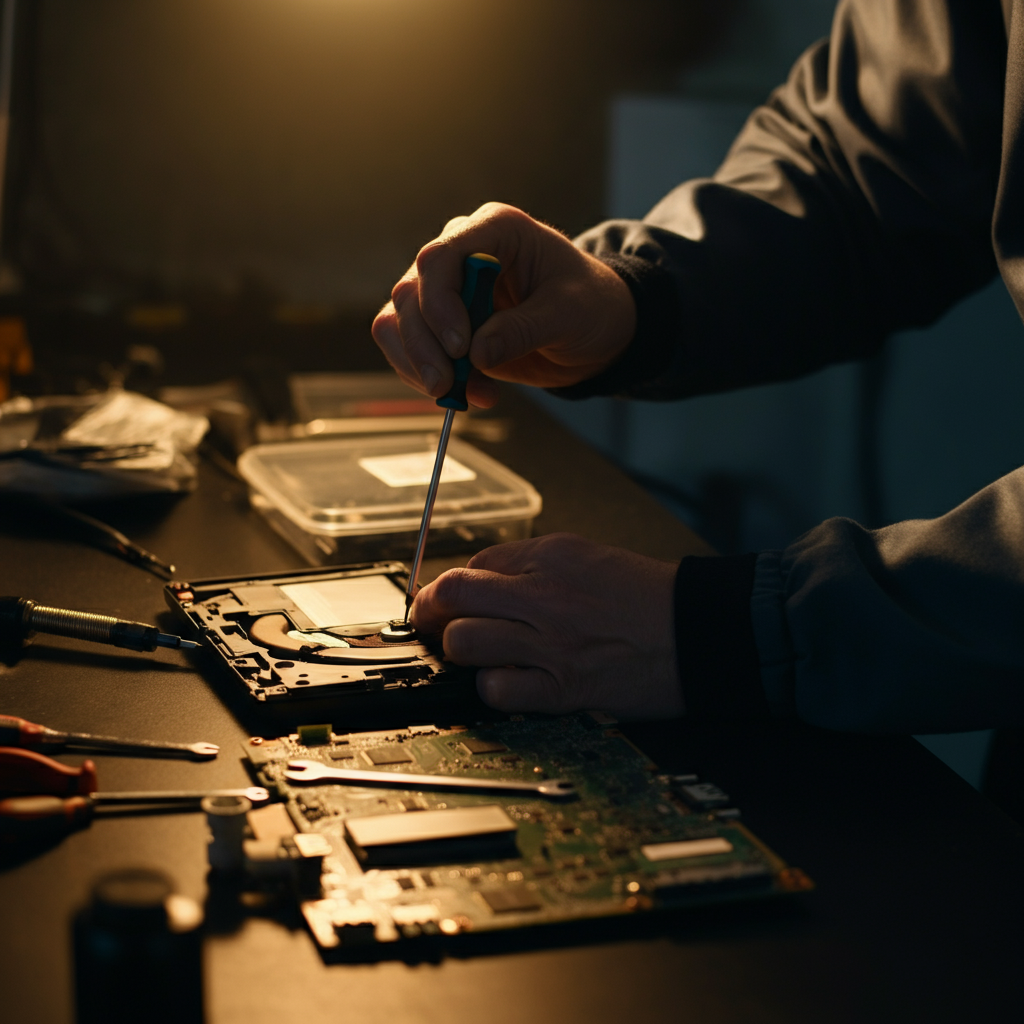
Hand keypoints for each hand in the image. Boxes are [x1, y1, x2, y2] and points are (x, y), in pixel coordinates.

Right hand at [371, 203, 635, 408]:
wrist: (595, 330)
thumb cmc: (590, 305)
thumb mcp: (569, 315)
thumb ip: (524, 330)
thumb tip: (476, 354)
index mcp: (495, 230)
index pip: (440, 257)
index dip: (439, 304)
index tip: (460, 349)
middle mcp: (460, 252)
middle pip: (410, 293)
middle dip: (424, 345)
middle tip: (447, 386)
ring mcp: (445, 289)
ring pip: (398, 321)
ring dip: (418, 364)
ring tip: (459, 394)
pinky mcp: (440, 325)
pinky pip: (407, 347)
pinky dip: (424, 375)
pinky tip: (467, 394)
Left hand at [411, 533, 681, 719]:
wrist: (702, 632)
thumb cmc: (652, 598)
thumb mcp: (592, 557)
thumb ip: (537, 565)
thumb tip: (486, 582)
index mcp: (552, 555)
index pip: (474, 565)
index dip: (450, 586)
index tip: (442, 599)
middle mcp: (544, 593)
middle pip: (453, 595)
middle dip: (429, 612)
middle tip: (428, 624)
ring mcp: (551, 642)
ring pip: (463, 642)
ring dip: (458, 651)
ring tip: (471, 657)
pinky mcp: (564, 687)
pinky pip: (497, 689)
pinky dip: (490, 688)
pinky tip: (504, 684)